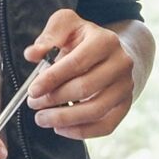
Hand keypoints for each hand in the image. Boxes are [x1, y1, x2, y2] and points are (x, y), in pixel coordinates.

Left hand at [21, 10, 144, 139]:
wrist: (109, 53)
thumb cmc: (82, 39)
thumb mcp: (66, 26)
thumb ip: (49, 37)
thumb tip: (32, 54)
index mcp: (105, 41)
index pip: (77, 62)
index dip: (52, 79)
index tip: (32, 90)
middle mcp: (121, 63)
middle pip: (85, 88)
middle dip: (54, 99)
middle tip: (33, 104)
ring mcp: (126, 86)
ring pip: (95, 110)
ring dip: (64, 118)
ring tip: (42, 118)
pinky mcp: (125, 105)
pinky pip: (105, 126)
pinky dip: (80, 132)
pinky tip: (60, 128)